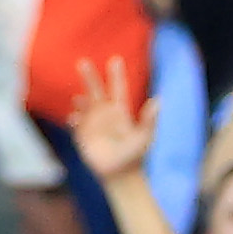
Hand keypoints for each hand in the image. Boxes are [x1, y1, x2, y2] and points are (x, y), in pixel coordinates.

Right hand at [67, 59, 156, 180]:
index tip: (116, 59)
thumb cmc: (135, 155)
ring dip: (80, 100)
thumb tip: (159, 101)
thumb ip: (149, 120)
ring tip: (77, 99)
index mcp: (120, 111)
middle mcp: (104, 113)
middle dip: (89, 77)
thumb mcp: (144, 137)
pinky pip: (75, 122)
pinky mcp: (82, 134)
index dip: (117, 75)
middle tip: (83, 62)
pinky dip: (74, 119)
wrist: (121, 173)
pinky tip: (73, 118)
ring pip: (83, 105)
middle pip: (95, 91)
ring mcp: (92, 122)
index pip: (118, 89)